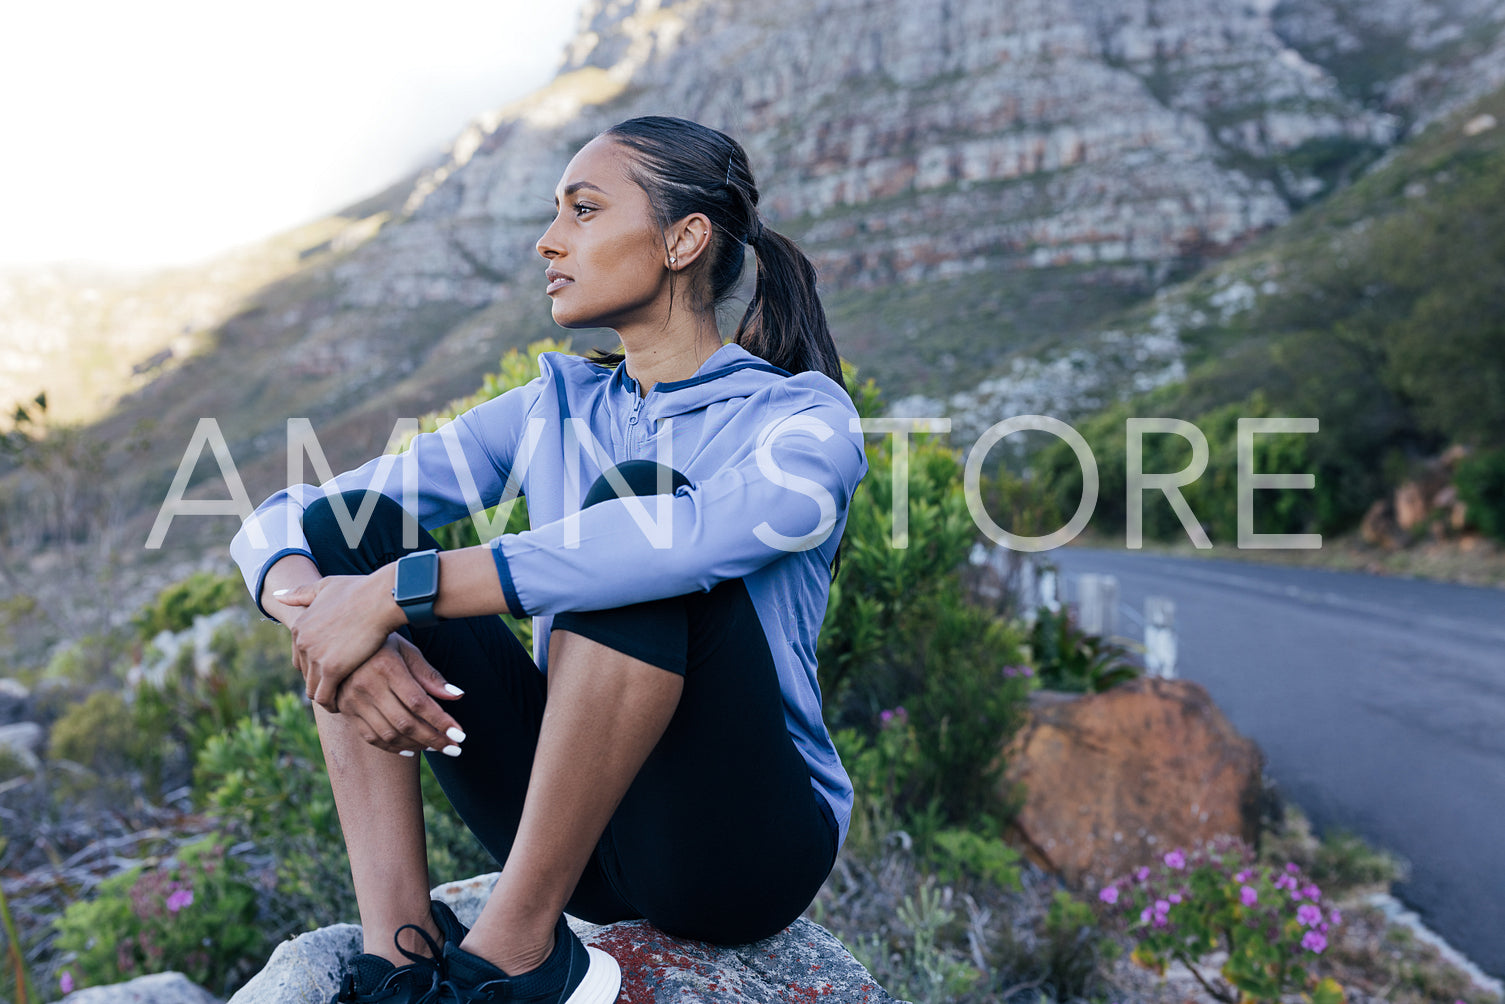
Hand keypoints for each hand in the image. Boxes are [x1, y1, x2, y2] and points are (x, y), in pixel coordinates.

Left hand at [278, 574, 401, 709]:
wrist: (381, 598)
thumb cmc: (360, 590)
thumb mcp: (326, 586)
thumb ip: (301, 593)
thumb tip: (277, 595)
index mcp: (300, 626)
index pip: (299, 658)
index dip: (315, 666)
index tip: (333, 670)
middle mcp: (302, 642)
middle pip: (306, 674)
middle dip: (320, 681)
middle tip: (340, 688)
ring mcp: (315, 657)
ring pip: (313, 689)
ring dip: (325, 697)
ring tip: (342, 700)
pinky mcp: (332, 669)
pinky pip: (325, 696)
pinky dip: (332, 704)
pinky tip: (344, 705)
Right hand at [333, 634, 466, 754]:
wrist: (339, 642)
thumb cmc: (383, 644)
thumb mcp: (407, 651)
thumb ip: (430, 675)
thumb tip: (457, 696)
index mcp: (387, 667)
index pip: (418, 702)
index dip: (441, 721)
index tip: (460, 734)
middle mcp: (367, 686)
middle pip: (405, 722)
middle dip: (433, 739)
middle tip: (454, 749)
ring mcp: (353, 700)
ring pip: (388, 734)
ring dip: (416, 745)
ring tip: (437, 747)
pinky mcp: (346, 710)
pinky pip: (370, 737)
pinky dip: (393, 747)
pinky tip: (412, 749)